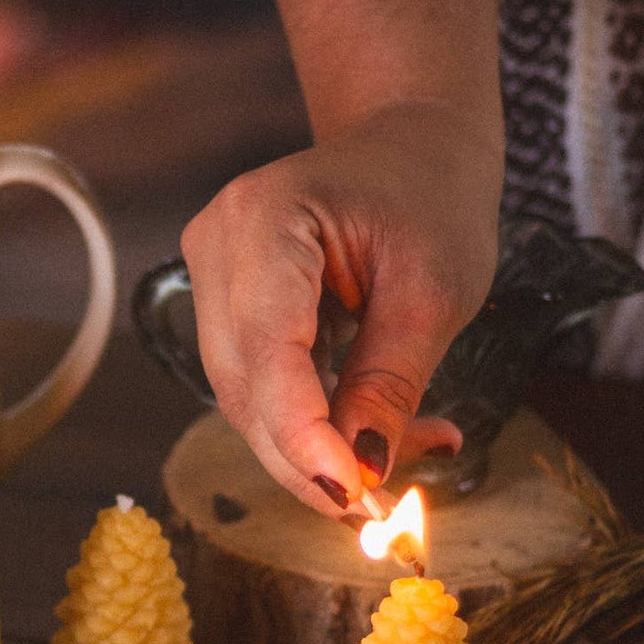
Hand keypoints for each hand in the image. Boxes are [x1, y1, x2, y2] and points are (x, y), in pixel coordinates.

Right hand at [180, 101, 502, 513]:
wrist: (410, 143)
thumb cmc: (430, 195)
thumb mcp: (434, 292)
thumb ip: (388, 384)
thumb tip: (359, 474)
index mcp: (265, 218)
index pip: (269, 352)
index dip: (303, 435)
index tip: (352, 492)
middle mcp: (216, 244)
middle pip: (248, 390)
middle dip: (312, 457)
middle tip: (383, 500)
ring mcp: (209, 274)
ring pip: (248, 401)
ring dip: (316, 447)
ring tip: (407, 451)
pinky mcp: (222, 304)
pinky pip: (257, 386)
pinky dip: (312, 422)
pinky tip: (371, 432)